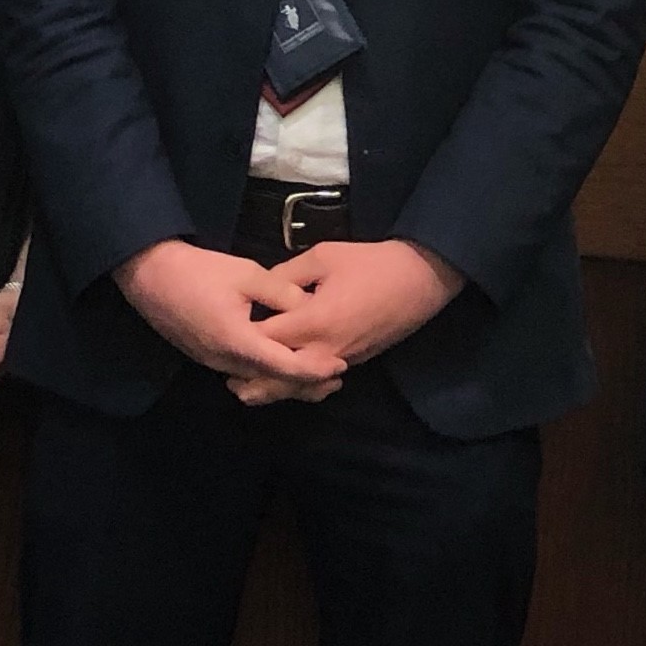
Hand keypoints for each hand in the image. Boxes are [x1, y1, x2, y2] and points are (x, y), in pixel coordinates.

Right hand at [115, 240, 347, 399]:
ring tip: (314, 372)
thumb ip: (283, 294)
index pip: (287, 367)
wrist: (146, 273)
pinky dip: (265, 372)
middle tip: (336, 377)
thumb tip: (313, 308)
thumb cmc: (197, 270)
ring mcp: (212, 362)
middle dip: (306, 383)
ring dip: (285, 379)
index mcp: (239, 342)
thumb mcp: (247, 274)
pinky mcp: (203, 357)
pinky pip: (241, 372)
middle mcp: (225, 362)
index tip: (341, 366)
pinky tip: (278, 359)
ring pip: (256, 381)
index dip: (316, 370)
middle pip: (273, 383)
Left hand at [237, 241, 463, 403]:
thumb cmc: (372, 263)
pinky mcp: (356, 360)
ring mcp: (343, 359)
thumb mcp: (323, 257)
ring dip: (277, 388)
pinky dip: (300, 383)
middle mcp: (326, 349)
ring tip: (249, 386)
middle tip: (229, 379)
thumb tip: (263, 290)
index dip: (244, 342)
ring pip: (303, 385)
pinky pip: (321, 380)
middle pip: (282, 376)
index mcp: (314, 321)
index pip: (267, 341)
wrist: (422, 278)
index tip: (222, 339)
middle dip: (255, 379)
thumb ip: (286, 276)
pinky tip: (285, 377)